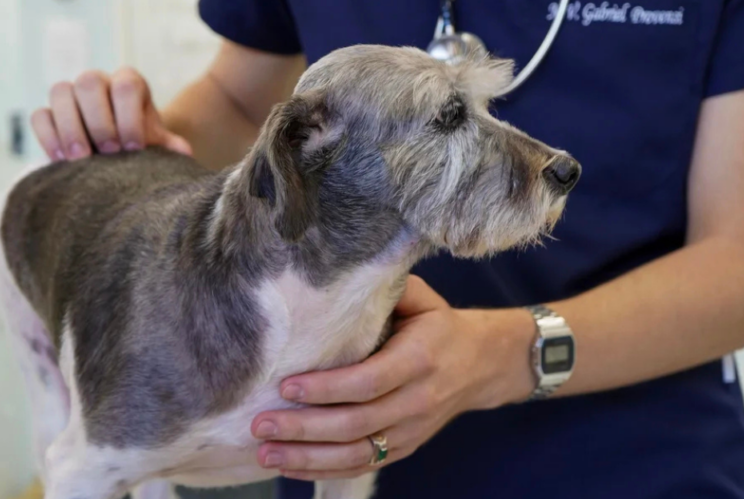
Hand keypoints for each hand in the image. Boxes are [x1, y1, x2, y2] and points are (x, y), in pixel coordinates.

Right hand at [31, 68, 191, 160]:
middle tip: (109, 152)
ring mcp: (70, 95)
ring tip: (82, 159)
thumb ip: (170, 148)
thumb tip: (183, 153)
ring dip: (70, 127)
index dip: (129, 115)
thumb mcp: (158, 146)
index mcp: (128, 82)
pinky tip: (61, 161)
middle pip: (89, 81)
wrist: (118, 156)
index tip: (134, 147)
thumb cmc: (141, 145)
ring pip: (60, 91)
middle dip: (99, 120)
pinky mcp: (49, 114)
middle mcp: (97, 81)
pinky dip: (48, 137)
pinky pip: (40, 115)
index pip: (126, 84)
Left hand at [250, 276, 534, 480]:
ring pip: (356, 453)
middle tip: (261, 423)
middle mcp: (416, 401)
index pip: (368, 381)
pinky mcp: (403, 448)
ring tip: (264, 452)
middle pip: (355, 423)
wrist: (483, 363)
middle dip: (304, 427)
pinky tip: (289, 466)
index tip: (286, 385)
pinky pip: (361, 465)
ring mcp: (410, 431)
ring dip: (307, 457)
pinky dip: (323, 469)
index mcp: (419, 359)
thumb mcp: (422, 299)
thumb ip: (386, 290)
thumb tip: (335, 273)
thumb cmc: (439, 324)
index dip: (326, 388)